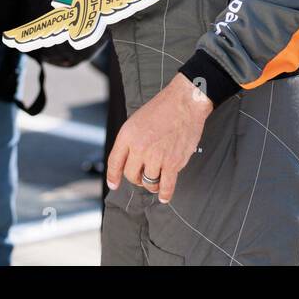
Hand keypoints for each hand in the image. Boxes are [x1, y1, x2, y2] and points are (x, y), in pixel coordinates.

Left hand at [106, 73, 212, 203]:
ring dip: (151, 184)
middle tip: (142, 176)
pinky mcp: (172, 163)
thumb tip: (128, 159)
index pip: (114, 162)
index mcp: (127, 136)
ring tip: (156, 180)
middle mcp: (139, 148)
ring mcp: (156, 157)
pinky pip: (166, 186)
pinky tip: (164, 196)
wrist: (184, 102)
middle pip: (131, 175)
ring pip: (148, 182)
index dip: (113, 176)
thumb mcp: (136, 120)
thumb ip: (130, 140)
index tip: (114, 184)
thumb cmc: (163, 107)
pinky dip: (164, 193)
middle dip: (136, 178)